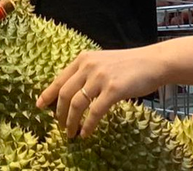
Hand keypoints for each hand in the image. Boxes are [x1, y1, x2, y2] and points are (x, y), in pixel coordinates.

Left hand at [36, 46, 167, 138]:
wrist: (153, 62)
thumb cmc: (129, 65)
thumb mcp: (102, 63)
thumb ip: (87, 73)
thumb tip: (71, 93)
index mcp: (83, 59)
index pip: (59, 79)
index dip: (48, 94)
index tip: (39, 106)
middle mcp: (89, 66)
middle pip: (64, 93)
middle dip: (59, 113)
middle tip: (59, 126)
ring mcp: (100, 78)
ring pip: (76, 104)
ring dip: (71, 121)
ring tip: (71, 133)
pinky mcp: (113, 90)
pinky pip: (94, 112)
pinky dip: (88, 125)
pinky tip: (86, 133)